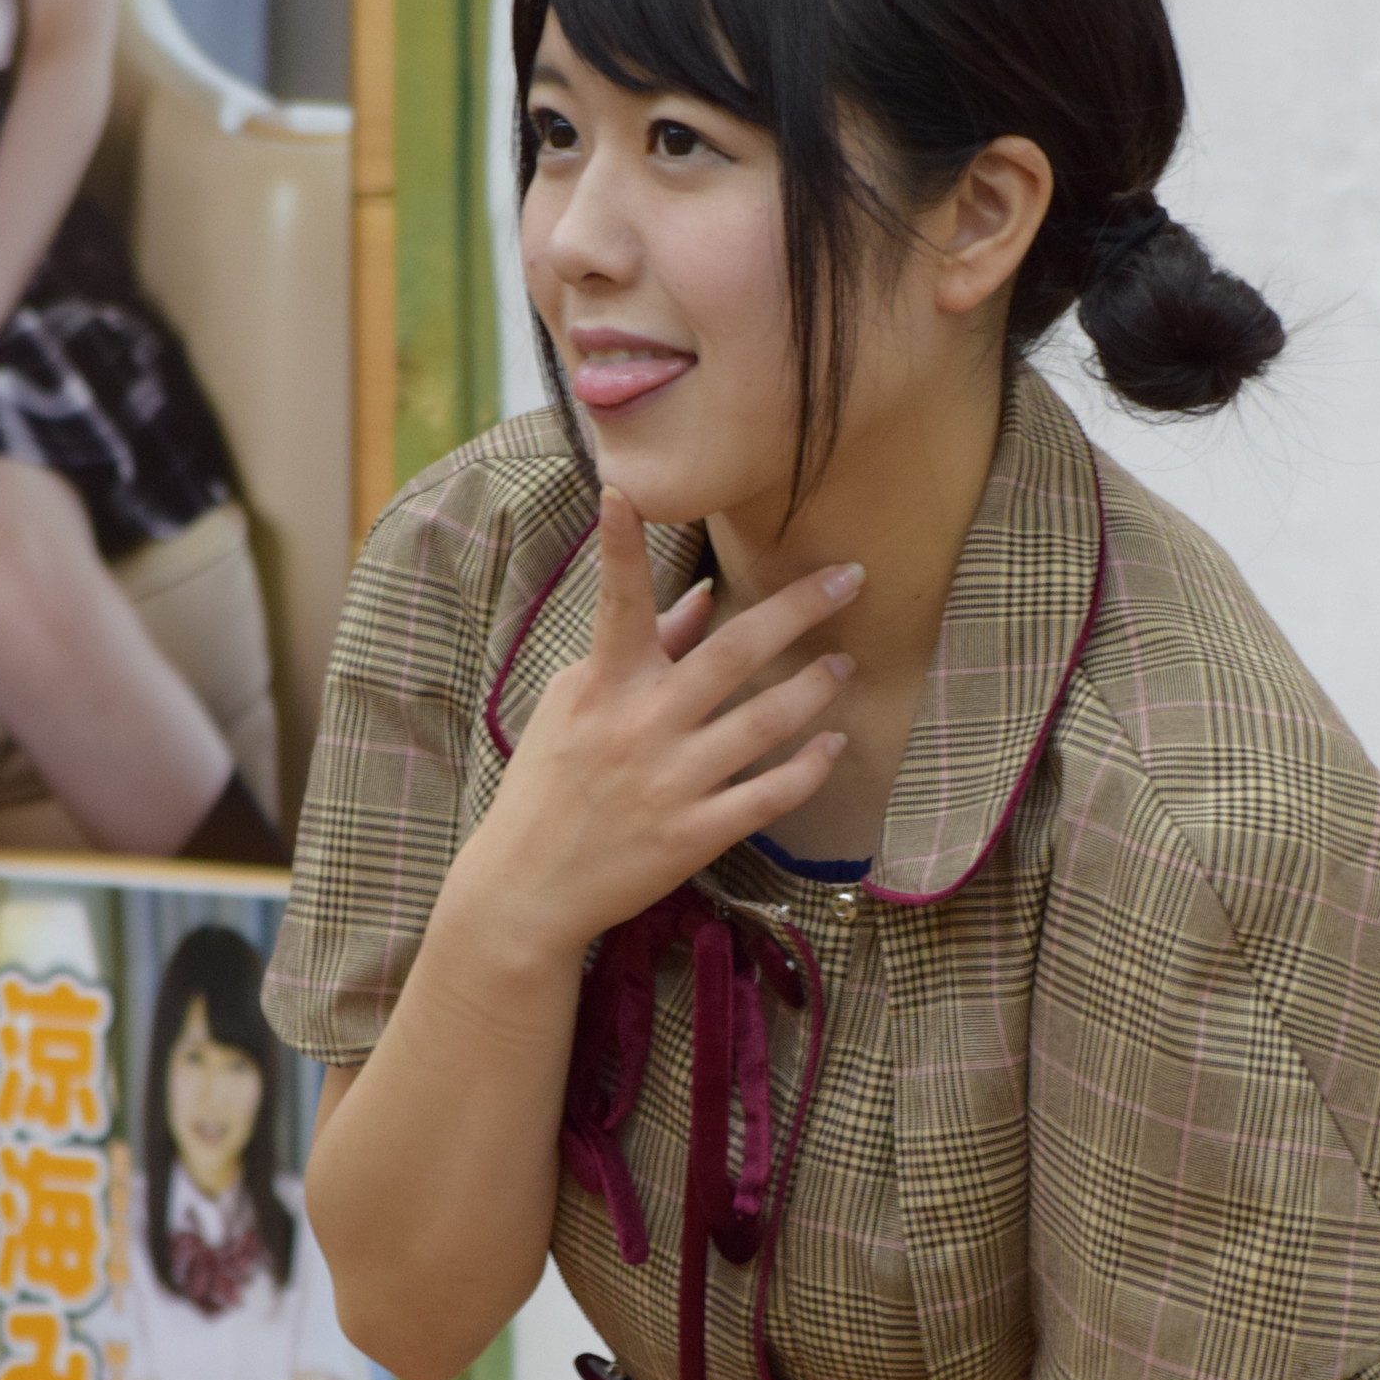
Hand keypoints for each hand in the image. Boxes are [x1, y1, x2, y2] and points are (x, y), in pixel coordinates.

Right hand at [448, 485, 861, 969]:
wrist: (528, 887)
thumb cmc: (550, 785)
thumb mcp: (576, 705)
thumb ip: (642, 649)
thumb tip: (701, 597)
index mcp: (605, 685)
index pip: (617, 604)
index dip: (620, 548)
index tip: (626, 492)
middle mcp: (642, 725)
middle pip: (734, 653)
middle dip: (799, 608)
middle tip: (851, 576)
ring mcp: (672, 782)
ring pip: (765, 721)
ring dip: (816, 687)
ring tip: (845, 665)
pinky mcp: (694, 835)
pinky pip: (769, 795)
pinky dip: (809, 767)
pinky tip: (835, 744)